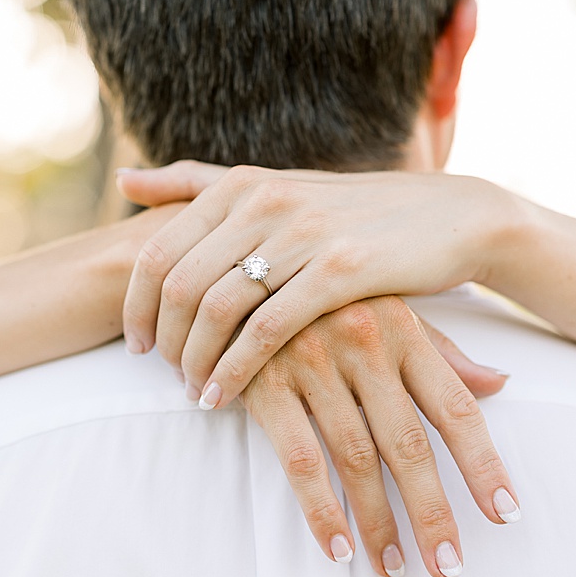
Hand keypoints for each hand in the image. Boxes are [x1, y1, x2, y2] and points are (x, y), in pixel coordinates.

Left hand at [116, 161, 519, 408]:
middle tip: (165, 376)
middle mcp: (266, 201)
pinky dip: (236, 370)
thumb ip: (202, 182)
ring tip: (196, 391)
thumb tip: (125, 179)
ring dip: (196, 360)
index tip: (137, 345)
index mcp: (244, 184)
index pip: (158, 251)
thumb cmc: (358, 212)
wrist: (451, 218)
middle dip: (164, 341)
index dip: (136, 305)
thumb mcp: (280, 187)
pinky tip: (227, 397)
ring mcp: (304, 234)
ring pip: (218, 308)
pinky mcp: (341, 271)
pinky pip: (268, 330)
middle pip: (179, 284)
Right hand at [239, 295, 518, 575]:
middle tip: (449, 566)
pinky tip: (340, 547)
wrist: (235, 262)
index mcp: (405, 330)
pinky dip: (321, 509)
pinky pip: (299, 460)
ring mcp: (313, 362)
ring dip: (378, 521)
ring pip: (357, 459)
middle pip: (410, 444)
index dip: (483, 463)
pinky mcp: (263, 382)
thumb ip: (443, 354)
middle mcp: (365, 344)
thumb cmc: (327, 295)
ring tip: (394, 567)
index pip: (457, 407)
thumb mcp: (390, 310)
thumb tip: (499, 384)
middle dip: (433, 511)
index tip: (505, 513)